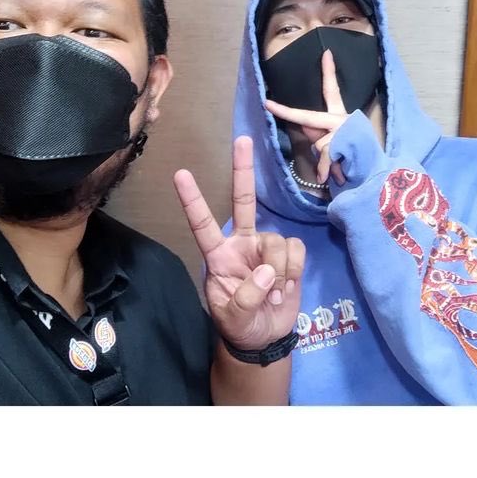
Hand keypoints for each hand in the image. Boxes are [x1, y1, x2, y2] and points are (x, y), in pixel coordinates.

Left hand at [173, 136, 304, 349]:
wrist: (265, 339)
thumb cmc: (240, 325)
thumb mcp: (233, 317)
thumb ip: (246, 296)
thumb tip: (267, 272)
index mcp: (218, 256)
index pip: (202, 224)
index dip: (193, 200)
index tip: (181, 175)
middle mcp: (241, 244)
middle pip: (243, 202)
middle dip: (242, 170)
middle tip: (242, 139)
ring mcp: (265, 248)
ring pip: (277, 240)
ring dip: (279, 270)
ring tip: (273, 295)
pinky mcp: (289, 256)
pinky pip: (296, 250)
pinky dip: (294, 271)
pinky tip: (286, 288)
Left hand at [265, 49, 347, 184]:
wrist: (374, 174)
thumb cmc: (351, 159)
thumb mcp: (332, 144)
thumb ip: (318, 133)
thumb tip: (304, 126)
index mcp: (340, 116)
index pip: (332, 91)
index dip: (329, 72)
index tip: (326, 53)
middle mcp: (344, 119)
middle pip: (308, 116)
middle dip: (286, 113)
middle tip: (266, 103)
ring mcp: (346, 131)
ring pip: (319, 143)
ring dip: (323, 161)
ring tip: (337, 170)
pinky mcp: (346, 144)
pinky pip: (326, 155)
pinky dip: (325, 169)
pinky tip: (327, 177)